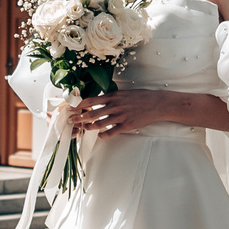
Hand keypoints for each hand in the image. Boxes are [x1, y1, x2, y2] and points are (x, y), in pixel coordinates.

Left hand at [66, 90, 183, 136]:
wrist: (157, 104)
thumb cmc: (141, 97)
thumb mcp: (124, 93)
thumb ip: (112, 97)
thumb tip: (100, 100)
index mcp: (113, 96)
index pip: (91, 100)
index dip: (80, 105)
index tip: (72, 108)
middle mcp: (115, 106)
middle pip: (92, 113)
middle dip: (79, 117)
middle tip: (71, 120)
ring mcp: (120, 116)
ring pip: (100, 123)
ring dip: (90, 127)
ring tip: (84, 128)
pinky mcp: (126, 125)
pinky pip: (111, 132)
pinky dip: (104, 134)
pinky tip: (100, 135)